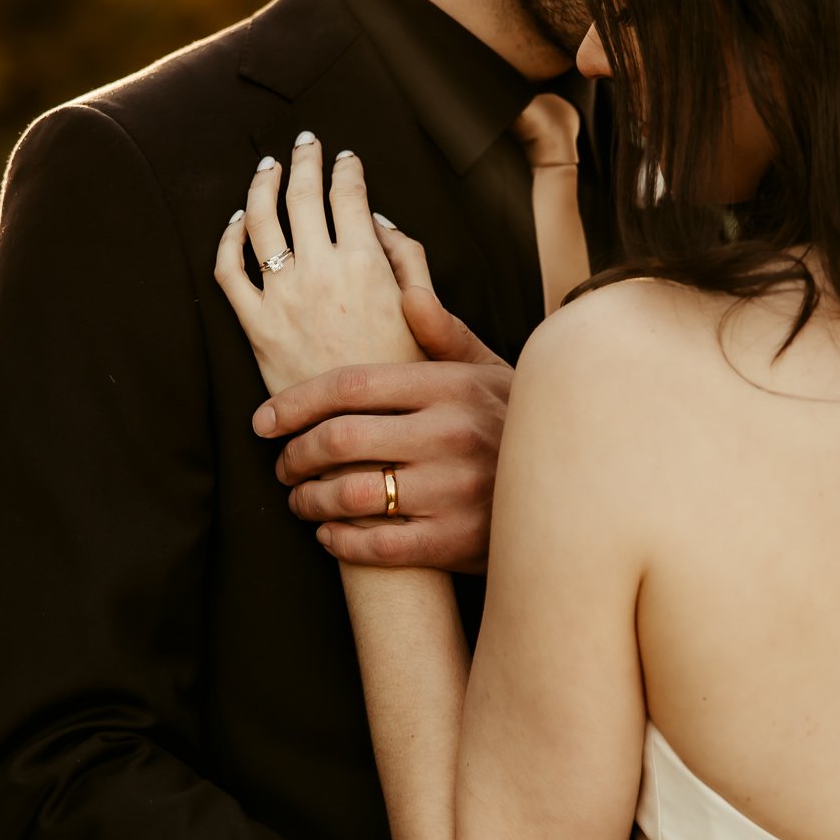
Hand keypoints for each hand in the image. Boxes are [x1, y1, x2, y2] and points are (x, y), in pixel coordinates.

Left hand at [214, 134, 421, 393]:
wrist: (370, 435)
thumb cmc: (406, 377)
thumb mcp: (424, 311)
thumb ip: (406, 259)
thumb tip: (379, 220)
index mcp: (368, 264)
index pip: (350, 195)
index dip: (348, 169)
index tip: (346, 158)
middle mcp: (321, 272)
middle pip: (303, 194)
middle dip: (304, 160)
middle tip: (305, 143)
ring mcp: (283, 298)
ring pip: (260, 221)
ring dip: (262, 184)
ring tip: (268, 168)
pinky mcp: (256, 328)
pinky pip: (229, 271)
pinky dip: (228, 238)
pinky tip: (235, 223)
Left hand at [251, 292, 513, 573]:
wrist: (576, 491)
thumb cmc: (518, 424)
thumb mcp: (491, 371)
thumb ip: (444, 334)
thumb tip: (406, 293)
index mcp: (448, 386)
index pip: (350, 386)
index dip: (295, 403)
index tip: (263, 419)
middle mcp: (448, 434)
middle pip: (338, 440)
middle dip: (295, 454)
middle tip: (283, 464)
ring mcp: (451, 491)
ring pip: (349, 495)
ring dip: (309, 500)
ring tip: (300, 499)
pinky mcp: (453, 542)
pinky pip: (375, 546)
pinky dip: (340, 541)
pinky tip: (330, 534)